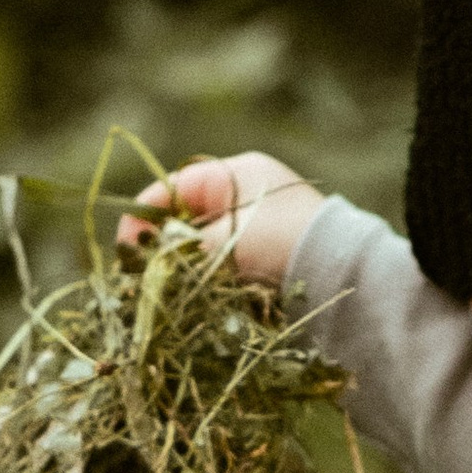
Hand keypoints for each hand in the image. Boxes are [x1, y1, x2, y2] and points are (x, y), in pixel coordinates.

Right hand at [122, 152, 323, 285]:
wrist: (347, 276)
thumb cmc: (284, 244)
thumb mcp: (224, 240)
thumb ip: (180, 246)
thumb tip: (145, 257)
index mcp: (238, 173)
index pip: (173, 188)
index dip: (143, 217)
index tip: (125, 249)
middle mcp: (250, 194)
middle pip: (187, 218)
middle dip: (162, 246)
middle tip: (141, 276)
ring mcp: (263, 226)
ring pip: (205, 246)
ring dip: (185, 266)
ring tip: (165, 292)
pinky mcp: (273, 258)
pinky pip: (227, 266)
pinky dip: (210, 279)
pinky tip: (196, 298)